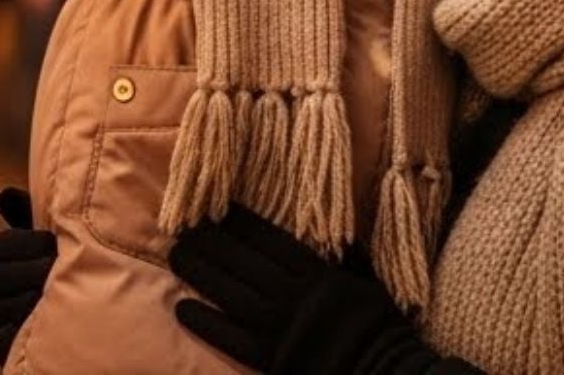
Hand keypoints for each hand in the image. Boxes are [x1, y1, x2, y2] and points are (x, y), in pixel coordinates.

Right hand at [0, 186, 55, 365]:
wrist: (82, 322)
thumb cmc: (66, 271)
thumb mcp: (51, 242)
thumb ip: (31, 216)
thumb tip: (2, 193)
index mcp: (3, 259)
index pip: (2, 245)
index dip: (30, 243)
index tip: (54, 246)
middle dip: (34, 272)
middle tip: (59, 273)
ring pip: (4, 307)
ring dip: (35, 302)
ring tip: (62, 298)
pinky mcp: (2, 348)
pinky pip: (4, 339)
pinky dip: (25, 332)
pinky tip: (47, 325)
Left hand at [169, 207, 414, 372]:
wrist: (386, 373)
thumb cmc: (379, 325)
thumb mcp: (366, 278)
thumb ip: (342, 251)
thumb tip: (326, 221)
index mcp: (319, 273)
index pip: (269, 239)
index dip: (238, 221)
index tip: (215, 205)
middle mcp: (295, 296)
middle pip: (243, 261)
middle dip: (209, 240)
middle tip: (182, 224)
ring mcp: (281, 328)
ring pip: (230, 293)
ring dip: (200, 272)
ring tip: (176, 254)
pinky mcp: (272, 359)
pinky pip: (230, 337)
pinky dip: (205, 322)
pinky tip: (182, 307)